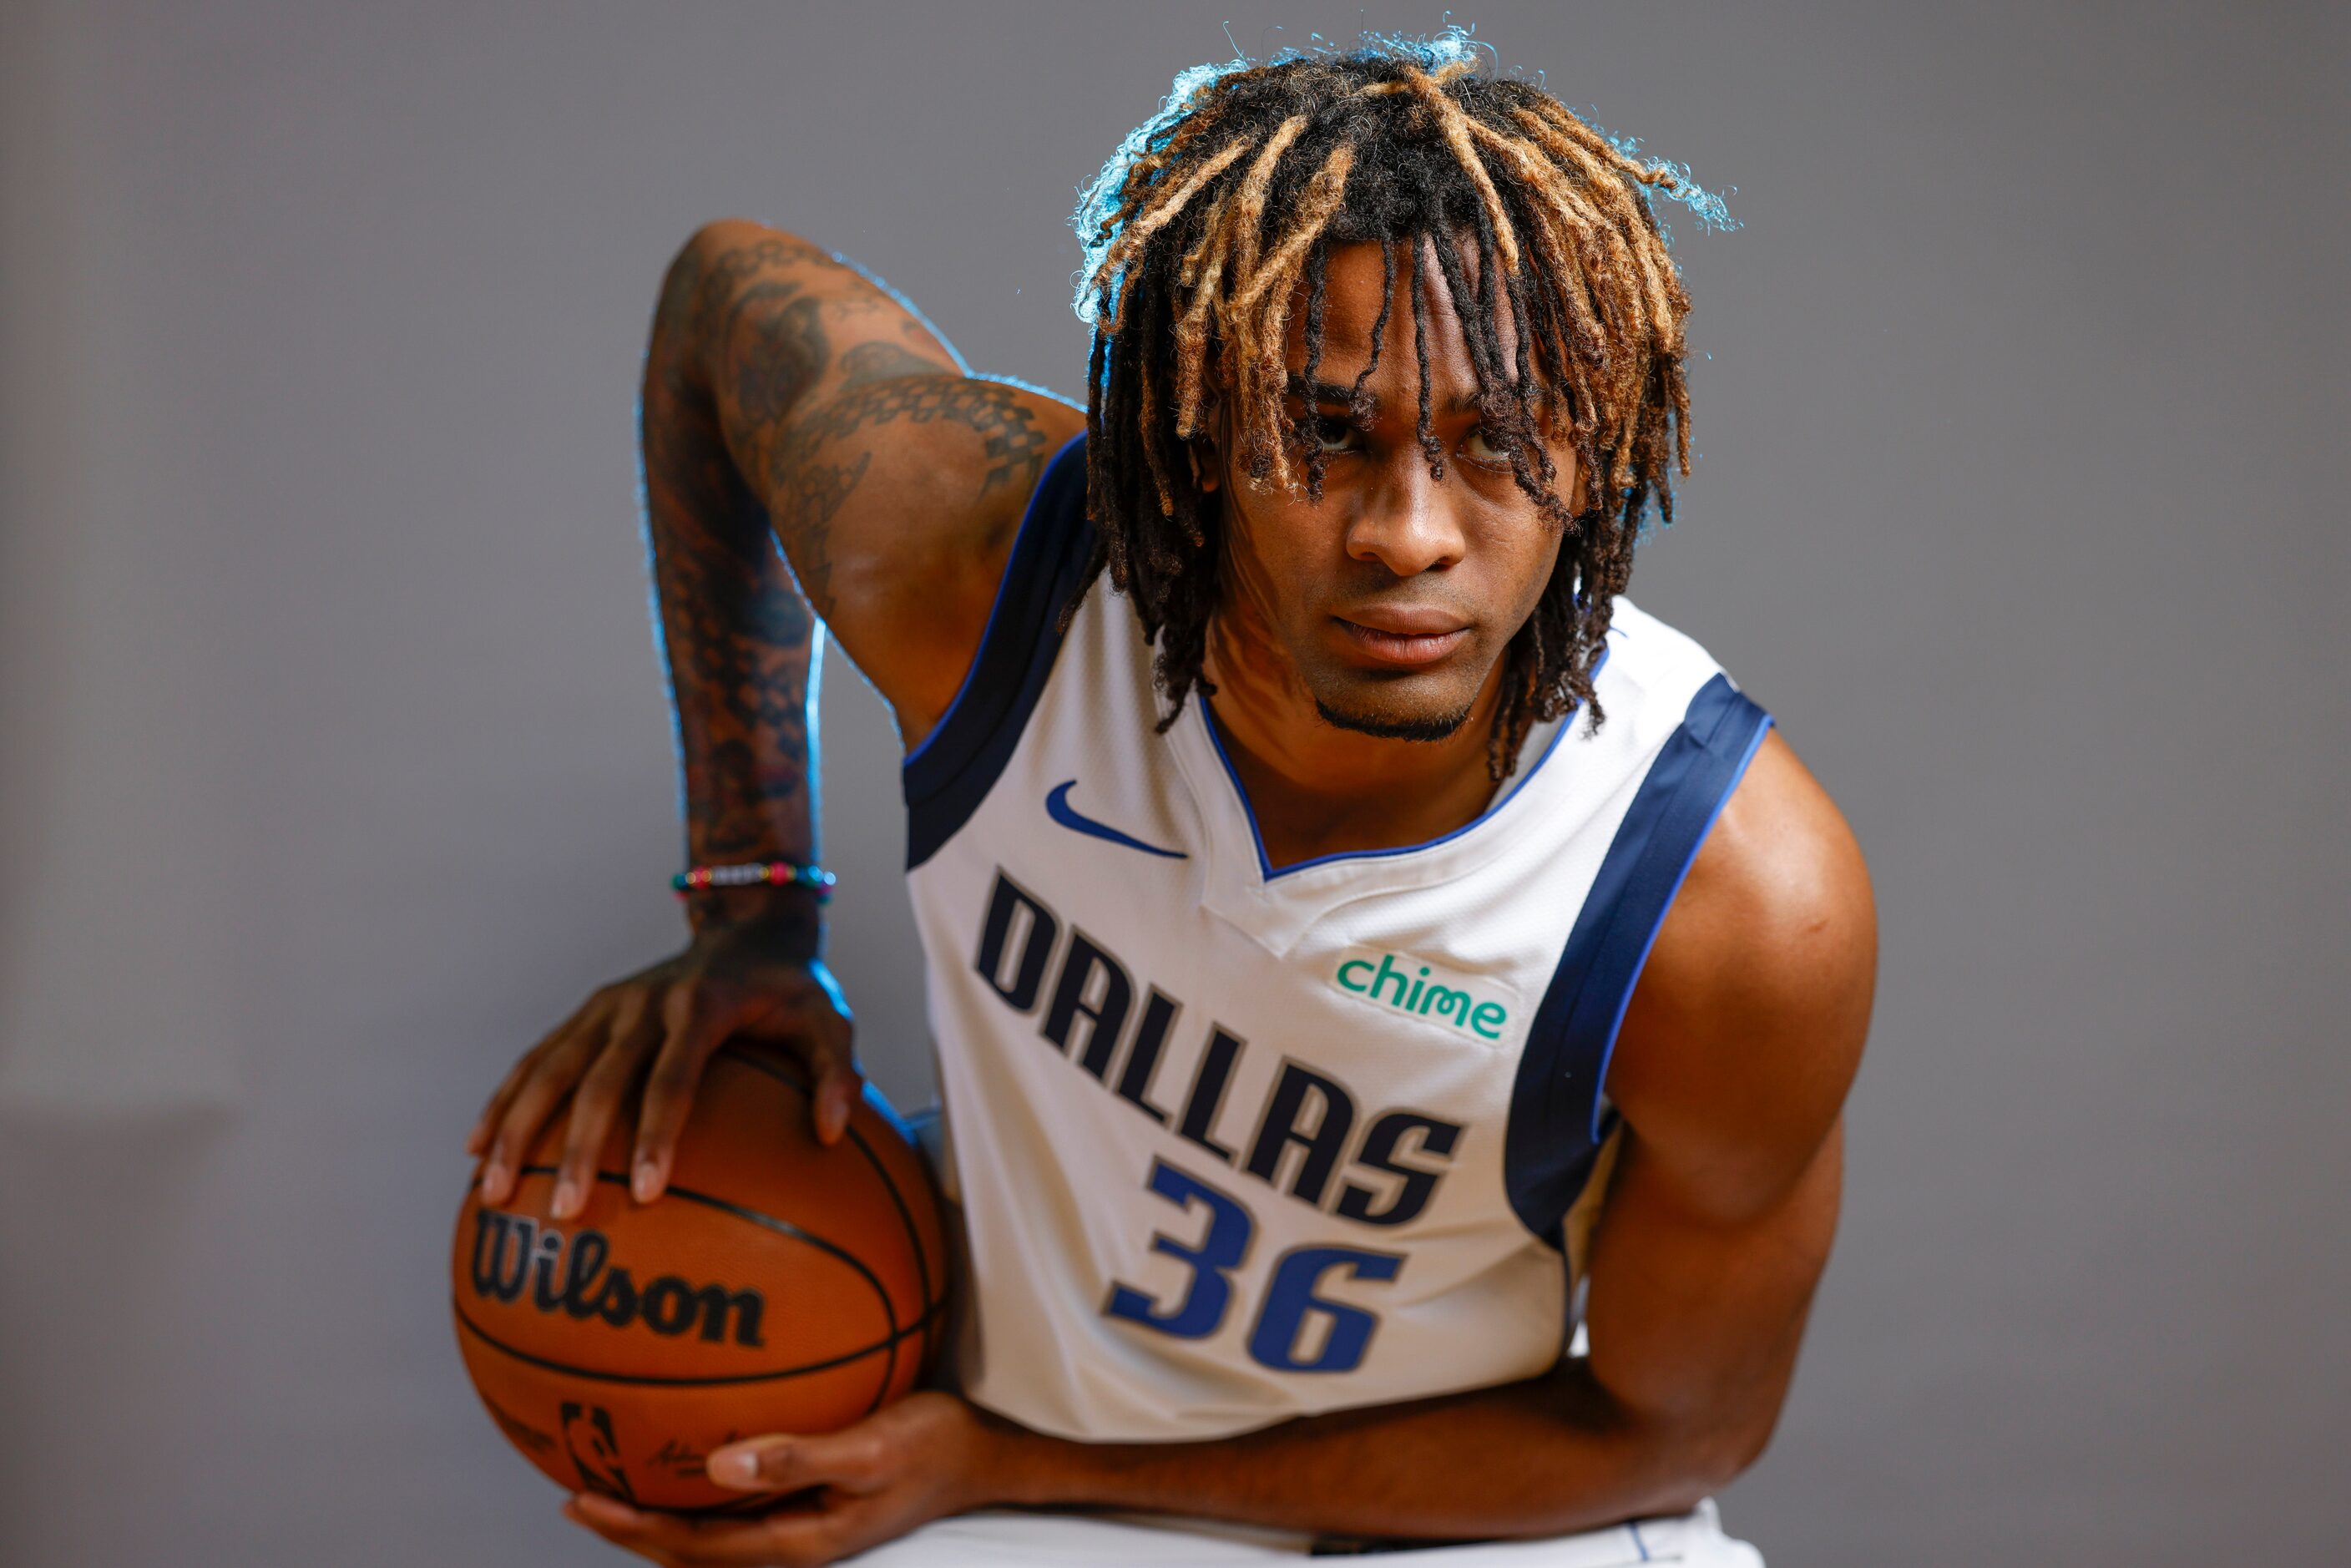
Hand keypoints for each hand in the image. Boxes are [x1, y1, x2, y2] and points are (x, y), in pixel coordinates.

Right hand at [467, 910, 857, 1218]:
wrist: (747, 926)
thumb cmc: (792, 990)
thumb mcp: (829, 1019)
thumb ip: (836, 1072)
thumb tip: (833, 1134)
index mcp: (701, 1007)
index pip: (674, 1077)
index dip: (657, 1132)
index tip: (645, 1190)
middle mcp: (644, 1002)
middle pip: (600, 1080)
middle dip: (577, 1148)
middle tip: (563, 1213)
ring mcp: (608, 1005)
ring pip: (549, 1068)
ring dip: (516, 1128)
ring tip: (492, 1192)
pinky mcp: (586, 1012)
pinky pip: (535, 1059)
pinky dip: (503, 1101)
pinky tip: (474, 1149)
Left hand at [561, 1393, 1017, 1566]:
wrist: (987, 1456)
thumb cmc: (937, 1447)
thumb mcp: (872, 1448)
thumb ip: (798, 1457)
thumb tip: (717, 1467)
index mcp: (800, 1540)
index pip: (695, 1545)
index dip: (635, 1528)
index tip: (583, 1500)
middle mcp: (793, 1541)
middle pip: (691, 1550)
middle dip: (631, 1530)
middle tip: (575, 1497)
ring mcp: (802, 1525)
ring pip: (710, 1534)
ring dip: (660, 1516)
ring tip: (614, 1484)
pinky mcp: (812, 1503)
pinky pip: (738, 1507)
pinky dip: (699, 1492)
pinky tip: (687, 1458)